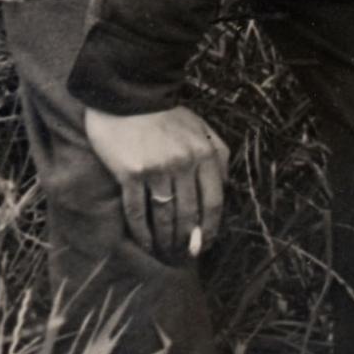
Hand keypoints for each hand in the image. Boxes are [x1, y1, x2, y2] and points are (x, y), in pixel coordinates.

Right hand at [84, 105, 226, 264]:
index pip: (214, 201)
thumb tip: (226, 185)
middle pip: (190, 213)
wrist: (128, 98)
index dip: (212, 228)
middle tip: (186, 255)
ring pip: (165, 216)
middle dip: (189, 240)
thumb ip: (217, 154)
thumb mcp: (202, 129)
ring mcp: (156, 170)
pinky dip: (142, 231)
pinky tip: (146, 243)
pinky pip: (137, 210)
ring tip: (166, 252)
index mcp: (205, 154)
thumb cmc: (166, 116)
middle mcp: (184, 164)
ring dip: (167, 239)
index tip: (207, 244)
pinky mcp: (130, 174)